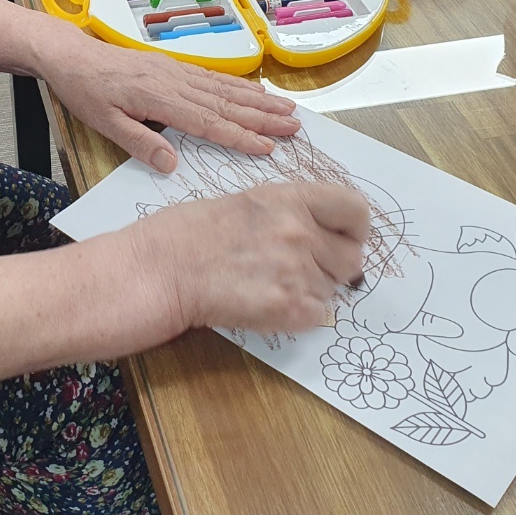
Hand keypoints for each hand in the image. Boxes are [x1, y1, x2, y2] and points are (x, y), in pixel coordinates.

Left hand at [36, 28, 298, 171]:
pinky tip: (255, 90)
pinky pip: (213, 76)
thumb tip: (172, 165)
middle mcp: (174, 82)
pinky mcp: (173, 66)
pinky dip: (238, 84)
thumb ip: (138, 143)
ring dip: (258, 100)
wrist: (72, 55)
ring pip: (225, 88)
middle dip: (262, 117)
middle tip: (295, 128)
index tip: (268, 149)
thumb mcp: (103, 123)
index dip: (239, 136)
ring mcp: (176, 71)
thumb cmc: (85, 92)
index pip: (207, 122)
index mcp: (159, 99)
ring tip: (287, 109)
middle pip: (226, 103)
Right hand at [133, 182, 371, 333]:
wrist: (160, 270)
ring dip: (310, 292)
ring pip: (333, 291)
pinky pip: (318, 316)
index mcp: (289, 198)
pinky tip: (264, 305)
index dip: (355, 229)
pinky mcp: (289, 307)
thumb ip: (288, 215)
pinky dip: (297, 316)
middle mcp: (299, 230)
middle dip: (333, 268)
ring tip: (268, 285)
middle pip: (352, 259)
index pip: (356, 209)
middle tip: (299, 271)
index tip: (345, 239)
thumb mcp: (246, 204)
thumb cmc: (188, 235)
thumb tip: (320, 235)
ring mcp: (296, 270)